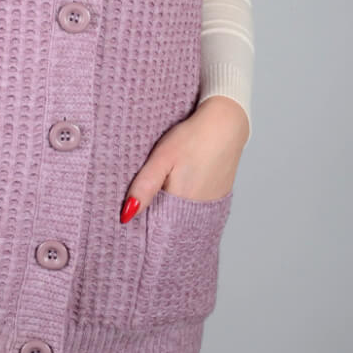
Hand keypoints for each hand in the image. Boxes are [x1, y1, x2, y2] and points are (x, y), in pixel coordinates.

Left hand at [120, 97, 248, 222]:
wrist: (226, 124)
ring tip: (165, 189)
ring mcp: (211, 206)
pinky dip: (186, 203)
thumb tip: (126, 215)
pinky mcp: (219, 198)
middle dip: (156, 216)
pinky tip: (181, 188)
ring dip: (171, 210)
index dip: (144, 222)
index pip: (156, 228)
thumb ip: (144, 186)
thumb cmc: (192, 138)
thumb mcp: (162, 157)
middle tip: (147, 195)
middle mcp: (198, 211)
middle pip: (170, 224)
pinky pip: (197, 209)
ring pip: (184, 217)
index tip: (132, 212)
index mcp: (180, 203)